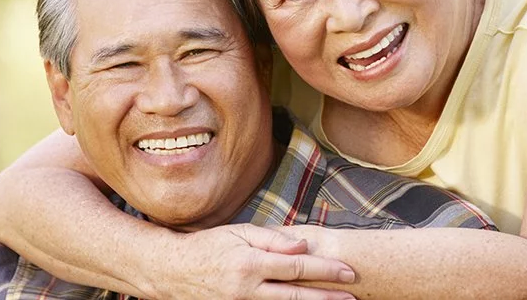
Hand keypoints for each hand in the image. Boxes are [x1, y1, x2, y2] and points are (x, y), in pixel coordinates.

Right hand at [140, 223, 355, 299]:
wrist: (174, 272)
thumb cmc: (210, 246)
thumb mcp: (240, 232)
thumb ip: (273, 239)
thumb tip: (303, 245)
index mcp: (251, 263)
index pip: (297, 267)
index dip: (325, 270)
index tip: (347, 272)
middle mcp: (248, 289)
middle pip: (297, 296)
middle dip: (327, 296)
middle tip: (352, 295)